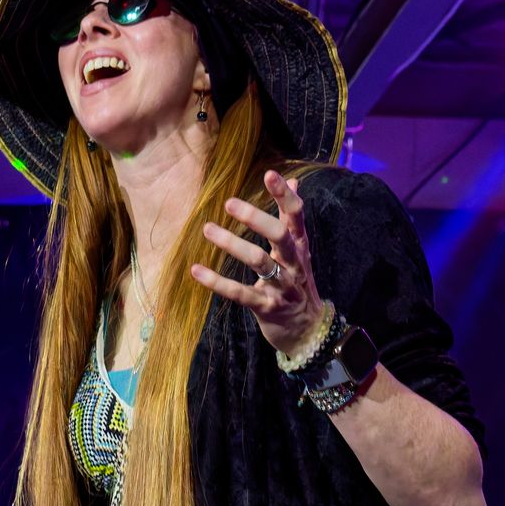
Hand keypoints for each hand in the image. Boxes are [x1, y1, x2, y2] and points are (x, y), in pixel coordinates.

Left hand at [191, 169, 325, 357]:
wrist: (308, 332)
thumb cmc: (297, 283)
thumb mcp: (298, 250)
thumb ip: (291, 217)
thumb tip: (294, 180)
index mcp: (299, 246)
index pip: (297, 216)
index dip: (285, 195)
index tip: (269, 174)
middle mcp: (293, 264)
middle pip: (280, 236)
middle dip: (256, 218)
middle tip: (229, 202)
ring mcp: (281, 286)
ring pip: (258, 262)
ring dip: (232, 244)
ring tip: (207, 229)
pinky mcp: (266, 307)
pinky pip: (240, 293)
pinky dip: (217, 282)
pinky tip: (196, 271)